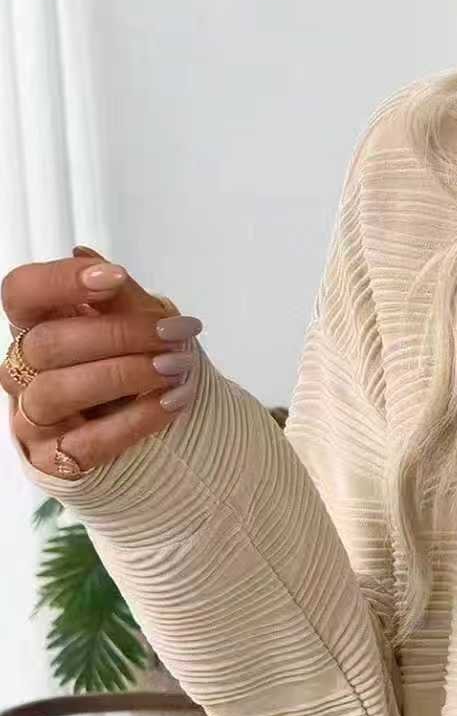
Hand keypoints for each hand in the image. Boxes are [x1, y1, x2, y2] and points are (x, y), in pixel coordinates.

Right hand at [2, 245, 203, 477]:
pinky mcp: (53, 459)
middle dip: (117, 335)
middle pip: (49, 342)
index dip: (60, 281)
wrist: (158, 441)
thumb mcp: (136, 330)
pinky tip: (172, 404)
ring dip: (124, 375)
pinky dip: (136, 421)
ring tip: (176, 369)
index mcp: (36, 326)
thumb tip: (87, 256)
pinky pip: (88, 441)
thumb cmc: (135, 373)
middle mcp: (24, 369)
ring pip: (59, 390)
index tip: (114, 277)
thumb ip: (118, 299)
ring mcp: (32, 416)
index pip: (22, 292)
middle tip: (173, 334)